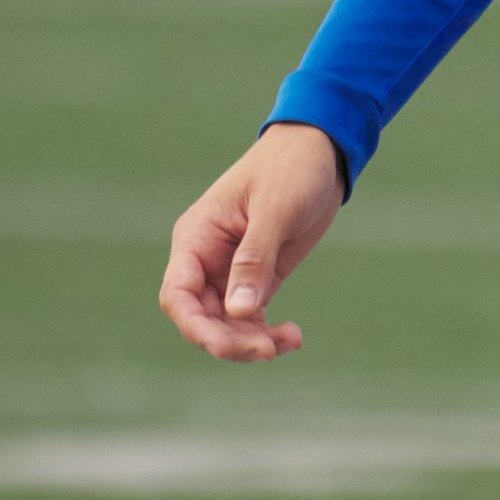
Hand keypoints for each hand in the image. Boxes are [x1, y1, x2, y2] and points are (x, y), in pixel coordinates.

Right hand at [158, 123, 343, 361]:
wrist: (321, 150)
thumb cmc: (291, 167)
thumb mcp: (275, 208)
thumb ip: (254, 259)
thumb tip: (236, 312)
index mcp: (197, 238)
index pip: (178, 295)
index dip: (194, 326)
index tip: (224, 343)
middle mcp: (206, 260)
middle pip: (202, 318)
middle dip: (230, 340)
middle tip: (270, 348)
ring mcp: (230, 271)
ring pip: (226, 324)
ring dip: (252, 341)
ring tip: (290, 340)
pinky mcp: (257, 277)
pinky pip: (250, 317)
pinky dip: (267, 332)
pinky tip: (292, 337)